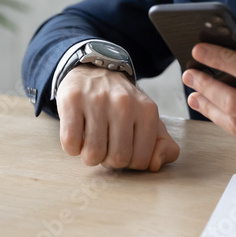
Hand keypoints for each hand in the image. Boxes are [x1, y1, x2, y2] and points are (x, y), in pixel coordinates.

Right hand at [55, 65, 179, 170]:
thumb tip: (155, 164)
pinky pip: (71, 143)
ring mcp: (97, 100)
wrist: (95, 71)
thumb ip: (164, 146)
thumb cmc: (123, 105)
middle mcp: (124, 103)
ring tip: (92, 140)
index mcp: (147, 110)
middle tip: (106, 144)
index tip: (124, 148)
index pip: (141, 160)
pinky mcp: (73, 99)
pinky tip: (78, 133)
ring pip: (93, 155)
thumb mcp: (149, 121)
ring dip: (89, 155)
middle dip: (109, 160)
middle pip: (117, 159)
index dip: (130, 162)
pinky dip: (72, 147)